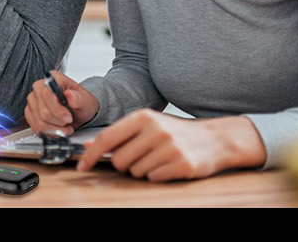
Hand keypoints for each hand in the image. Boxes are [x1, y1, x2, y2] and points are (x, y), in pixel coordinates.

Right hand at [23, 70, 97, 136]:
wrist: (79, 112)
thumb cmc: (81, 103)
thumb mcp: (86, 100)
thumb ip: (79, 98)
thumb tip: (70, 95)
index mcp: (53, 79)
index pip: (46, 94)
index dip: (57, 110)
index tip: (69, 118)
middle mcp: (39, 88)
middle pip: (43, 111)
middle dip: (58, 121)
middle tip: (69, 121)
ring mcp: (33, 100)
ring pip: (40, 122)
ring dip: (55, 129)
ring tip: (65, 127)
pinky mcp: (30, 112)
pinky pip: (36, 127)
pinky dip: (49, 132)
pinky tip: (58, 129)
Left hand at [76, 110, 266, 181]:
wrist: (216, 139)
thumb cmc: (177, 132)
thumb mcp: (149, 125)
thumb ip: (121, 134)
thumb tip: (91, 144)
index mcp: (144, 117)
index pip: (107, 138)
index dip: (91, 154)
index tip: (82, 165)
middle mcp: (156, 130)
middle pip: (119, 160)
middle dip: (125, 164)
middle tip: (141, 156)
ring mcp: (170, 148)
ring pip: (135, 172)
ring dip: (143, 170)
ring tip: (158, 159)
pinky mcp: (182, 165)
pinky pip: (153, 179)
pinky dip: (158, 176)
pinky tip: (169, 166)